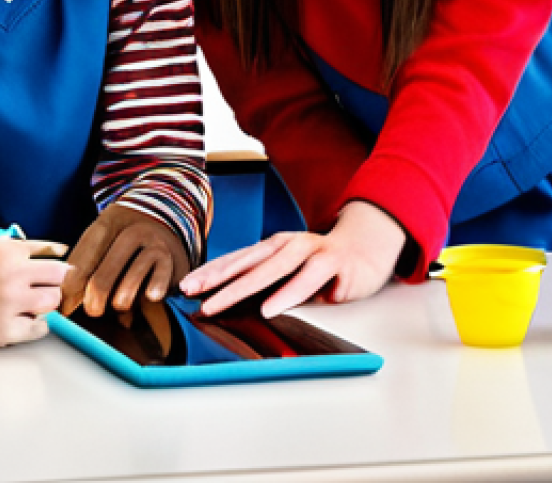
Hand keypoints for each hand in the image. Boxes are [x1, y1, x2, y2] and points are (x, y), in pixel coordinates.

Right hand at [0, 238, 68, 350]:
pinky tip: (24, 319)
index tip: (58, 262)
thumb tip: (33, 252)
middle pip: (58, 275)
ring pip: (52, 302)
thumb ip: (4, 251)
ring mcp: (10, 305)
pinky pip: (39, 329)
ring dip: (46, 302)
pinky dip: (36, 325)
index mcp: (3, 252)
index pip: (48, 250)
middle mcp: (11, 276)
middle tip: (46, 284)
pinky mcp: (4, 332)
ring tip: (33, 303)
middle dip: (54, 279)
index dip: (52, 257)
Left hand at [61, 203, 189, 316]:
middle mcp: (131, 230)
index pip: (84, 258)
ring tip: (118, 303)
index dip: (71, 286)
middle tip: (92, 310)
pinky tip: (148, 296)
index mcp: (107, 223)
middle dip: (95, 297)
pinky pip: (157, 284)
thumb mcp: (103, 239)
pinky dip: (151, 293)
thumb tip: (63, 300)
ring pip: (131, 280)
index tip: (64, 307)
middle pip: (105, 272)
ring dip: (122, 299)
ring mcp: (153, 244)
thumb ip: (84, 263)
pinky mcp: (171, 260)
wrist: (165, 218)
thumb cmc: (123, 239)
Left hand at [180, 201, 406, 317]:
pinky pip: (306, 280)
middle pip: (245, 262)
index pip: (234, 259)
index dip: (209, 272)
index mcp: (271, 246)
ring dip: (242, 288)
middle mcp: (285, 244)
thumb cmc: (322, 266)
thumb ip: (265, 282)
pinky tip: (270, 308)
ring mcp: (309, 250)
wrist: (366, 250)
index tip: (184, 286)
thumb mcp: (289, 273)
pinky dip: (286, 294)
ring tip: (219, 304)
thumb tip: (229, 300)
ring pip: (270, 269)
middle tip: (192, 294)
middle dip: (216, 279)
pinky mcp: (332, 263)